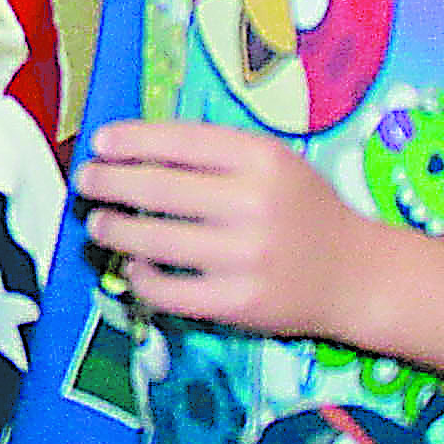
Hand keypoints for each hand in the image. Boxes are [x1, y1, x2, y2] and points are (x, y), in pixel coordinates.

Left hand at [73, 117, 376, 340]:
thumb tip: (133, 148)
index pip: (178, 140)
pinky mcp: (238, 302)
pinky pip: (168, 291)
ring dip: (114, 228)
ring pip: (153, 239)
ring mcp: (245, 256)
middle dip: (107, 182)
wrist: (358, 275)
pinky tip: (136, 265)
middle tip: (86, 181)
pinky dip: (141, 276)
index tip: (100, 142)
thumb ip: (214, 152)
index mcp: (261, 158)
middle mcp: (253, 203)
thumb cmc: (303, 210)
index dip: (130, 140)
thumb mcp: (273, 163)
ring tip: (99, 223)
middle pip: (156, 187)